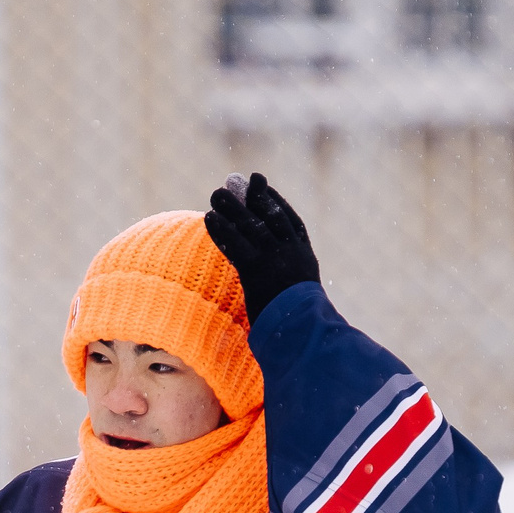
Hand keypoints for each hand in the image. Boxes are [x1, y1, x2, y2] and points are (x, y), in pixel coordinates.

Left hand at [203, 172, 320, 325]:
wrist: (302, 331)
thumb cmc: (300, 321)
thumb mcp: (300, 298)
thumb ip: (290, 284)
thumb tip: (277, 285)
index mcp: (305, 257)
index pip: (291, 221)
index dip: (276, 201)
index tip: (263, 187)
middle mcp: (291, 252)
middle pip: (270, 216)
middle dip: (253, 196)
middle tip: (236, 180)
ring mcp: (274, 259)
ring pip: (251, 226)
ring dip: (232, 208)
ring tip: (215, 194)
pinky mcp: (256, 270)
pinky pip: (235, 244)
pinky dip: (221, 230)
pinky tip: (208, 218)